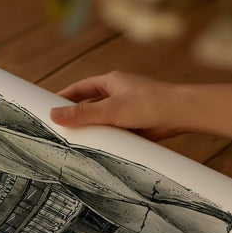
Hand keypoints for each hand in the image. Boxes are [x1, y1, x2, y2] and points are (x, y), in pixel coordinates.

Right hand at [50, 70, 184, 139]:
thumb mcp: (110, 109)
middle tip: (57, 129)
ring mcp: (126, 110)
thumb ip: (82, 114)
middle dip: (75, 116)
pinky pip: (113, 132)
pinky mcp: (134, 125)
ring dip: (90, 130)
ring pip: (101, 120)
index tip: (49, 106)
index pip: (81, 88)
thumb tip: (53, 115)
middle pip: (89, 105)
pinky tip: (96, 149)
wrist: (182, 114)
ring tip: (72, 143)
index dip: (64, 96)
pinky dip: (104, 139)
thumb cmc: (151, 103)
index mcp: (112, 82)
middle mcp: (118, 94)